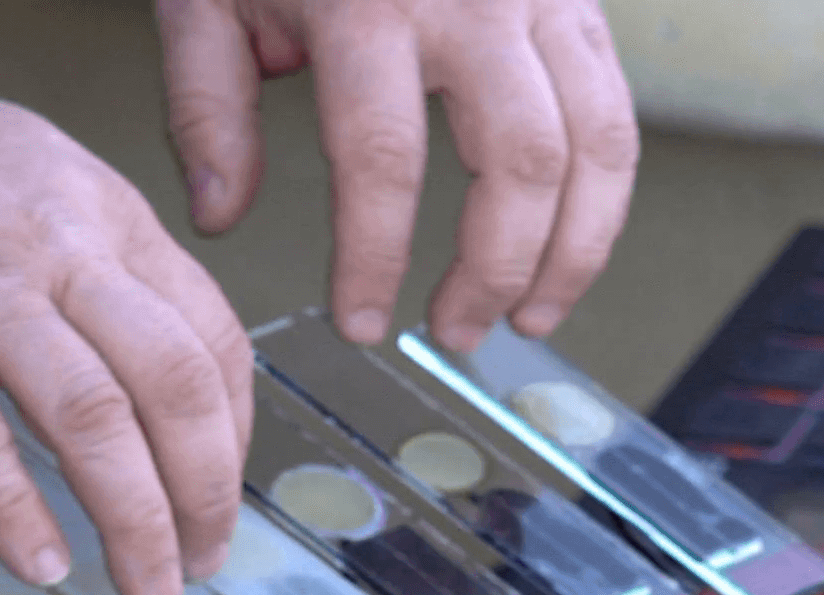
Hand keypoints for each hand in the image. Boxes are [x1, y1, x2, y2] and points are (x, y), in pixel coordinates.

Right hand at [0, 45, 251, 594]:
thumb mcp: (42, 178)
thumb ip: (106, 264)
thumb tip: (158, 367)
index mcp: (106, 214)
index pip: (213, 338)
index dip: (233, 435)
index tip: (218, 492)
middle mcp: (59, 249)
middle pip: (174, 386)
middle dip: (204, 492)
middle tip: (202, 559)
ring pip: (94, 422)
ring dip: (135, 521)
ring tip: (145, 584)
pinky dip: (15, 514)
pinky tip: (42, 564)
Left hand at [156, 0, 639, 352]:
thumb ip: (208, 105)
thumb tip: (220, 214)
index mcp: (368, 1)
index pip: (383, 161)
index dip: (376, 260)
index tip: (361, 321)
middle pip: (519, 163)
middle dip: (494, 271)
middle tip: (454, 333)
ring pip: (597, 144)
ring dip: (572, 251)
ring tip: (528, 315)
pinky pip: (616, 110)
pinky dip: (602, 196)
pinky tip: (564, 246)